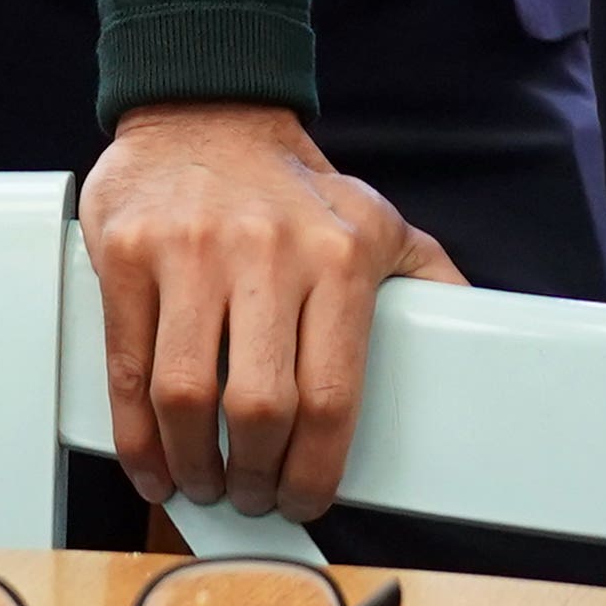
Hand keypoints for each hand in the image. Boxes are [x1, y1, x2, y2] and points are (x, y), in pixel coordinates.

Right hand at [82, 101, 465, 516]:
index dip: (316, 469)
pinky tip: (151, 462)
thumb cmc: (290, 181)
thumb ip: (424, 273)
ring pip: (186, 396)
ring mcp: (191, 253)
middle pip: (259, 407)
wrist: (207, 106)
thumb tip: (476, 329)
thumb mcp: (373, 215)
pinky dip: (135, 436)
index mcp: (338, 255)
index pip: (332, 394)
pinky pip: (128, 367)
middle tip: (254, 496)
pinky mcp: (128, 254)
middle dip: (254, 477)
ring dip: (193, 465)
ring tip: (204, 483)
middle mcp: (267, 253)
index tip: (307, 499)